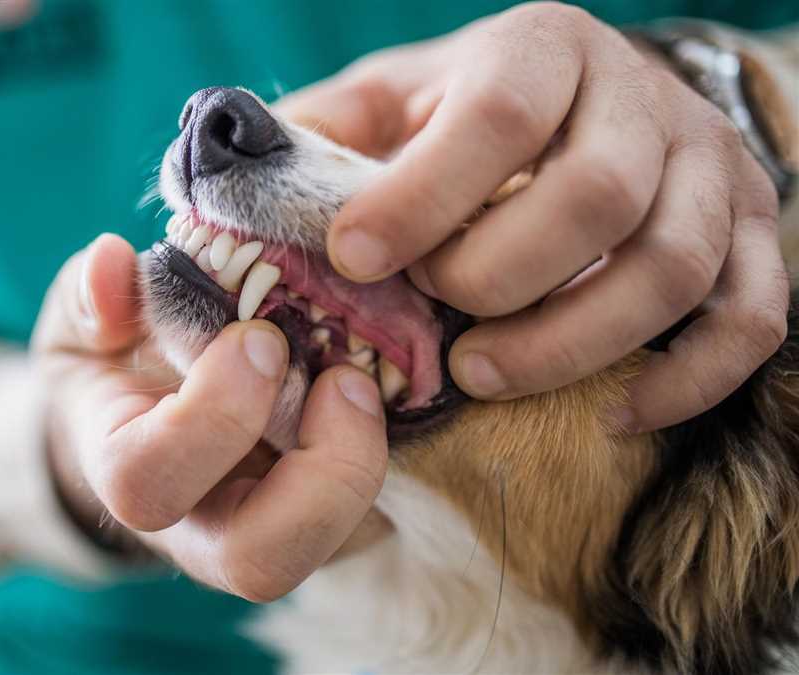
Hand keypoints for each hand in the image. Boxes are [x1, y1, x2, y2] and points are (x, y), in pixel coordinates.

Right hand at [31, 234, 389, 600]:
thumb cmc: (115, 363)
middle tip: (343, 379)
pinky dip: (397, 456)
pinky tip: (390, 387)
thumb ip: (89, 296)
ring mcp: (268, 535)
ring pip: (333, 550)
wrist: (145, 417)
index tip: (259, 337)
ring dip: (365, 464)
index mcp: (127, 473)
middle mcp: (200, 530)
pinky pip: (376, 519)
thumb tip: (111, 262)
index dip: (212, 417)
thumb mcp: (85, 321)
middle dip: (317, 472)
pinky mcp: (329, 525)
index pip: (150, 484)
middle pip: (259, 563)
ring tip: (365, 381)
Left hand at [278, 2, 788, 431]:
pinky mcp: (752, 238)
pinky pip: (750, 320)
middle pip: (596, 196)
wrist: (581, 105)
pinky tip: (611, 415)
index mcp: (540, 50)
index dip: (425, 195)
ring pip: (675, 266)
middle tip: (434, 320)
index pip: (499, 114)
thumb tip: (230, 185)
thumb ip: (318, 136)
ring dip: (574, 340)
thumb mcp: (383, 103)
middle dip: (500, 276)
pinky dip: (687, 380)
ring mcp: (710, 169)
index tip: (356, 257)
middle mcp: (639, 99)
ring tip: (484, 374)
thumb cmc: (459, 117)